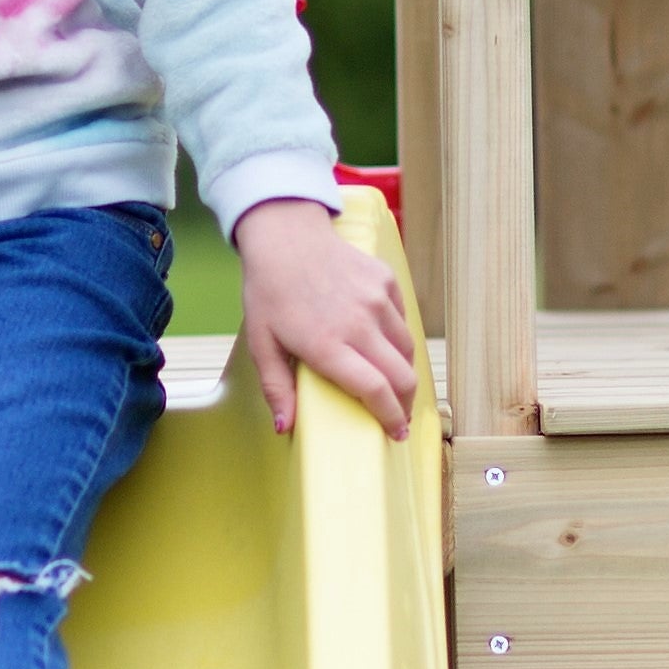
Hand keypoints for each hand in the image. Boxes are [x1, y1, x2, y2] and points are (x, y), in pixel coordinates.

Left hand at [233, 198, 416, 438]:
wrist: (285, 236)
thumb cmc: (269, 292)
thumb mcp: (261, 343)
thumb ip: (276, 387)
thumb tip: (285, 428)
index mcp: (327, 344)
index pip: (375, 389)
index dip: (390, 416)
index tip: (395, 432)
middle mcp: (359, 323)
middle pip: (402, 375)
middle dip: (405, 402)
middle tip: (398, 415)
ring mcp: (377, 299)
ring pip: (407, 348)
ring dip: (403, 371)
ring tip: (392, 381)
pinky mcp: (385, 281)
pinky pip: (402, 319)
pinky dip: (398, 337)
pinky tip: (383, 343)